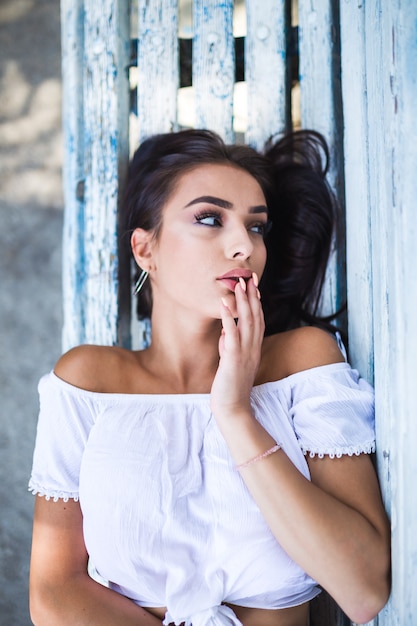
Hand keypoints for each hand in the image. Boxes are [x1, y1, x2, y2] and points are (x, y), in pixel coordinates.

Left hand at [210, 274, 264, 421]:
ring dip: (243, 301)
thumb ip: (230, 346)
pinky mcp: (233, 360)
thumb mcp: (231, 362)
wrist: (232, 408)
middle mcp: (252, 348)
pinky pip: (231, 335)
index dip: (256, 301)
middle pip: (255, 316)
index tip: (253, 284)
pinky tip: (224, 304)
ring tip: (239, 283)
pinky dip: (228, 318)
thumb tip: (226, 332)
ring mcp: (245, 353)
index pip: (258, 319)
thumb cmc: (230, 386)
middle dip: (252, 295)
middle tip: (250, 276)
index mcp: (254, 348)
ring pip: (246, 322)